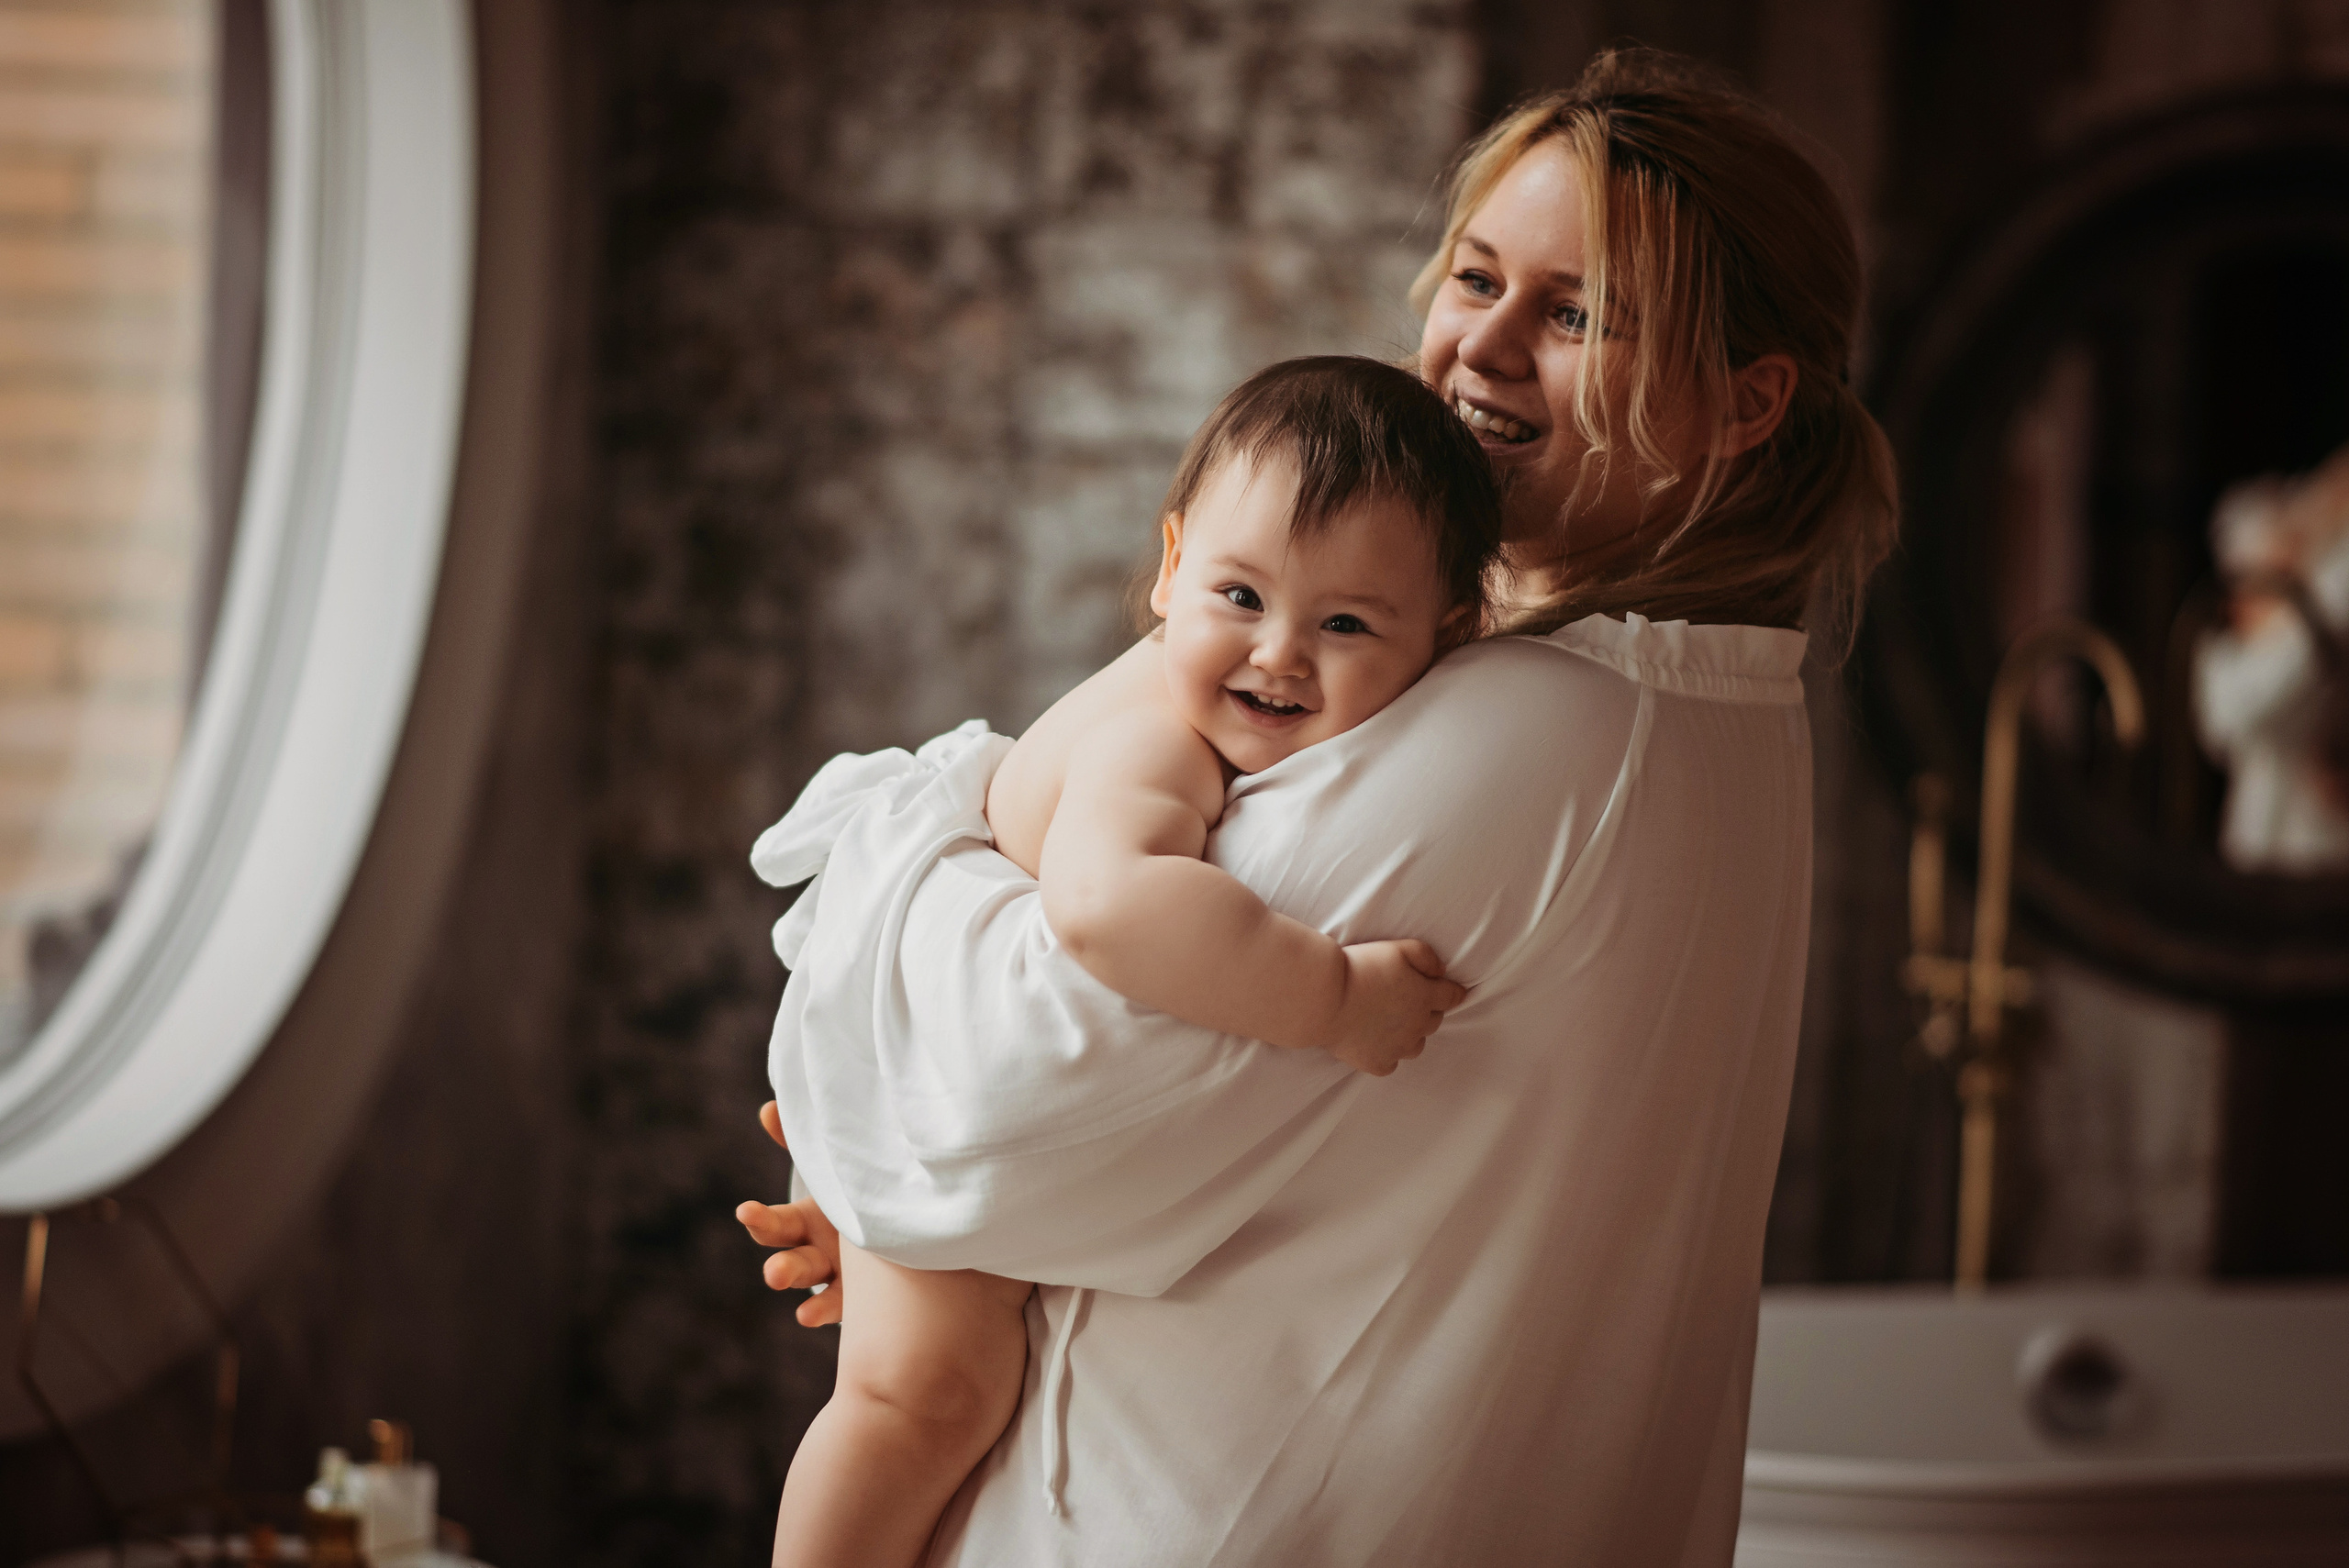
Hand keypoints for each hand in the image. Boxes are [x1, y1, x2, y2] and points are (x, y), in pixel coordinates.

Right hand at [736, 1101, 843, 1326]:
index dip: (759, 1220)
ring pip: (811, 1281)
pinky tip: (808, 1315)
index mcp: (804, 1221)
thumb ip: (799, 1141)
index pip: (773, 1224)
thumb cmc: (857, 1194)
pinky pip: (838, 1304)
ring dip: (796, 1284)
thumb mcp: (831, 1171)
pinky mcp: (860, 1296)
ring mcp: (836, 1276)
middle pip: (788, 1258)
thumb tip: (770, 1107)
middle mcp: (815, 1251)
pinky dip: (821, 1309)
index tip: (744, 1212)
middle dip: (779, 1264)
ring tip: (784, 1285)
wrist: (900, 1233)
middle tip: (773, 1271)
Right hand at [1326, 940, 1466, 1076]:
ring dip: (1412, 1034)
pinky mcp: (1376, 1063)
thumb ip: (1426, 956)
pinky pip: (1391, 1063)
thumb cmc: (1359, 968)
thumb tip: (1442, 971)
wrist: (1325, 998)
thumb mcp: (1398, 948)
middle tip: (1411, 999)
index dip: (1454, 992)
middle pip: (1434, 1021)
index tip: (1456, 992)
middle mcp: (1417, 1026)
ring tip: (1394, 1023)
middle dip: (1429, 1010)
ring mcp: (1397, 1048)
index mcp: (1425, 997)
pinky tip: (1376, 1043)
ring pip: (1416, 1045)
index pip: (1452, 996)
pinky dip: (1388, 1054)